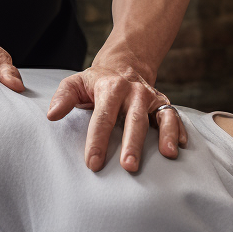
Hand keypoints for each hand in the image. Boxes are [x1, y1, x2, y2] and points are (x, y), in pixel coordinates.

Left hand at [47, 62, 187, 172]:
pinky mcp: (163, 104)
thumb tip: (52, 115)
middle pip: (133, 119)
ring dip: (164, 135)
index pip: (103, 116)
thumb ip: (63, 97)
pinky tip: (180, 146)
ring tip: (167, 155)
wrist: (124, 65)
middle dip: (132, 143)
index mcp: (110, 87)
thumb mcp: (76, 83)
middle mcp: (133, 91)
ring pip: (160, 116)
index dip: (97, 140)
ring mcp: (151, 98)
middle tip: (129, 166)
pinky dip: (179, 130)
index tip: (92, 163)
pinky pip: (174, 116)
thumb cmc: (97, 82)